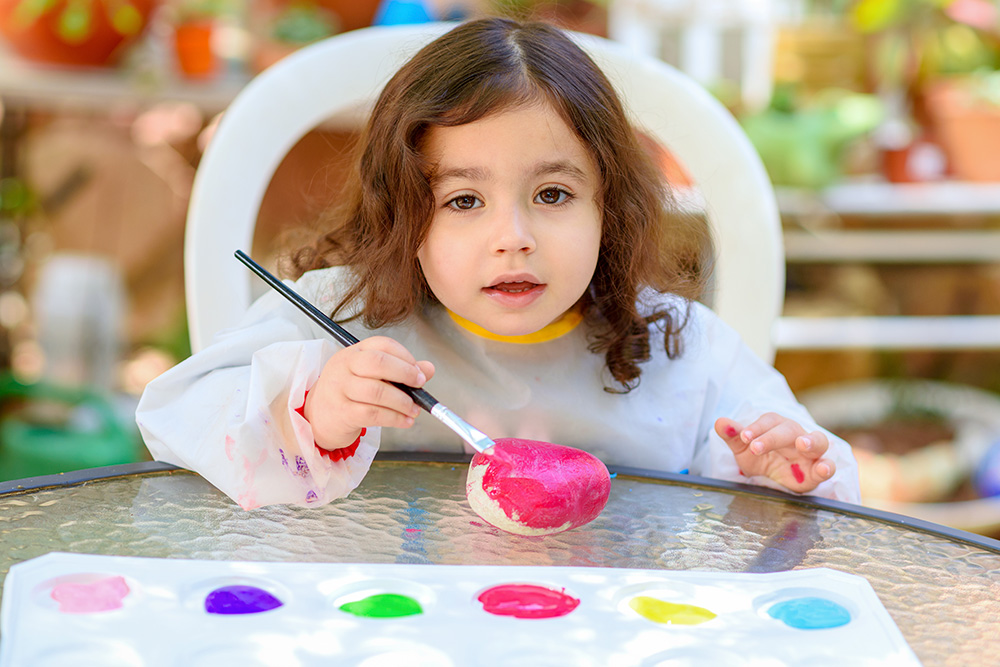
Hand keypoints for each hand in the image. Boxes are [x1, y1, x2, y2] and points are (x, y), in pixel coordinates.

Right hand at [304, 336, 434, 450]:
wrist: (317, 417)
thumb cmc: (349, 393)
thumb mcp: (370, 376)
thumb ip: (400, 370)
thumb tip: (428, 369)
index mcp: (354, 352)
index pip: (382, 344)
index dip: (405, 356)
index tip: (419, 372)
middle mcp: (344, 366)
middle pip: (377, 362)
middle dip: (405, 373)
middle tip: (420, 386)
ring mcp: (340, 389)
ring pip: (376, 392)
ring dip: (402, 402)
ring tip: (414, 409)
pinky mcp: (341, 412)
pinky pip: (372, 414)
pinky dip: (394, 418)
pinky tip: (404, 421)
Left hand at [714, 413, 835, 493]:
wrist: (771, 479)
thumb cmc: (760, 456)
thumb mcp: (743, 448)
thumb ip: (733, 436)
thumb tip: (719, 422)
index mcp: (777, 426)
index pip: (769, 420)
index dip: (757, 427)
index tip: (743, 437)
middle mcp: (796, 435)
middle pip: (790, 429)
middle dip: (773, 437)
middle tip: (756, 447)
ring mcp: (810, 453)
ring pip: (818, 441)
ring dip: (812, 441)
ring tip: (802, 444)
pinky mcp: (817, 471)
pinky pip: (828, 466)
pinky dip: (827, 467)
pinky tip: (822, 469)